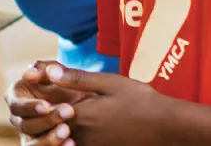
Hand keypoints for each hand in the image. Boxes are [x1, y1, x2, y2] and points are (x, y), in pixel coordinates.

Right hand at [7, 62, 94, 145]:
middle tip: (68, 112)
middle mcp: (19, 118)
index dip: (29, 107)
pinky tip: (71, 143)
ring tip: (68, 132)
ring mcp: (29, 135)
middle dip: (46, 121)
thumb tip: (28, 73)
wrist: (86, 106)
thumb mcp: (60, 73)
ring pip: (31, 144)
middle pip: (25, 125)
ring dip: (49, 139)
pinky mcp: (40, 145)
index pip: (16, 104)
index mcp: (17, 97)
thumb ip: (45, 68)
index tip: (46, 106)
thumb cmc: (68, 86)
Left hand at [33, 65, 169, 145]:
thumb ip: (77, 78)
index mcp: (81, 115)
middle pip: (54, 126)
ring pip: (66, 137)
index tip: (45, 92)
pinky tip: (87, 128)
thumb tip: (49, 71)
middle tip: (55, 106)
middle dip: (50, 116)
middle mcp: (82, 134)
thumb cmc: (141, 101)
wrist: (167, 127)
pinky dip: (76, 137)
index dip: (43, 101)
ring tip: (69, 117)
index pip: (48, 109)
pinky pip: (80, 144)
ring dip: (62, 128)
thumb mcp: (110, 83)